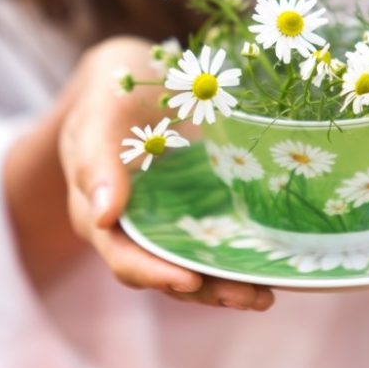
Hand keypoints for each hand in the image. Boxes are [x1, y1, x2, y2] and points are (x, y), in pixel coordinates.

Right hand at [31, 37, 273, 310]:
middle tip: (251, 297)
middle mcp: (132, 226)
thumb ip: (97, 162)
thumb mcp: (100, 114)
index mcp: (97, 211)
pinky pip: (215, 241)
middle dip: (207, 290)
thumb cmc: (112, 88)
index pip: (123, 256)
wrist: (138, 70)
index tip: (190, 281)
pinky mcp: (195, 208)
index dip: (155, 273)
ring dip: (227, 284)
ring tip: (266, 295)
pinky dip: (239, 257)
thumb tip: (102, 217)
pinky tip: (272, 266)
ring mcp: (166, 220)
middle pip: (165, 271)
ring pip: (194, 264)